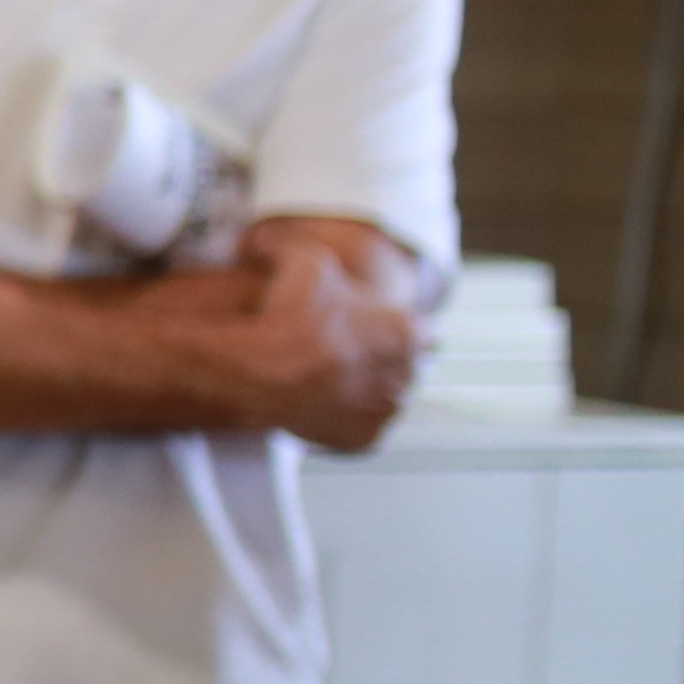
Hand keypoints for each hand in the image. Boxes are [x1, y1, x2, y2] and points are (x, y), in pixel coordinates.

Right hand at [225, 240, 419, 453]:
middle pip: (403, 368)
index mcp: (409, 332)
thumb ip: (295, 246)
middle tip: (336, 354)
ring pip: (382, 401)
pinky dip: (340, 421)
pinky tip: (314, 405)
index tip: (361, 327)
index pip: (419, 331)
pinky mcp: (365, 442)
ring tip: (322, 381)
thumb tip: (268, 240)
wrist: (264, 375)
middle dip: (377, 361)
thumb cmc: (290, 316)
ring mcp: (388, 413)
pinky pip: (357, 430)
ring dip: (362, 392)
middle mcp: (411, 375)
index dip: (388, 327)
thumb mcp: (301, 259)